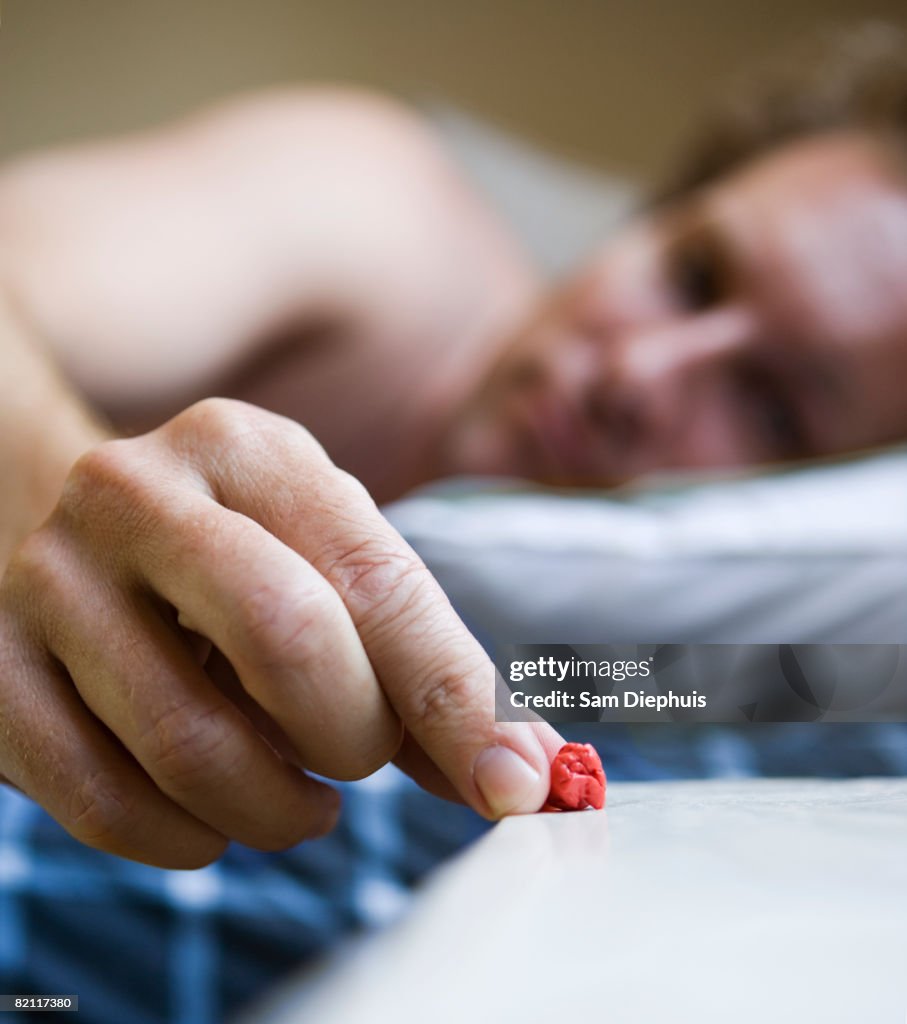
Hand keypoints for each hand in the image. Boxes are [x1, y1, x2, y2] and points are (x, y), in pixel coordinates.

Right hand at [0, 398, 561, 866]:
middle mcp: (136, 491)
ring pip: (191, 745)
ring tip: (299, 796)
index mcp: (246, 448)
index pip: (376, 581)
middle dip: (354, 737)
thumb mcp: (327, 566)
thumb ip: (415, 663)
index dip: (454, 697)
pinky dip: (189, 840)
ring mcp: (50, 578)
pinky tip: (217, 819)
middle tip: (360, 755)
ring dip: (278, 806)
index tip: (513, 785)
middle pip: (286, 640)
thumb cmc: (233, 561)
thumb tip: (511, 771)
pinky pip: (105, 802)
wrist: (68, 534)